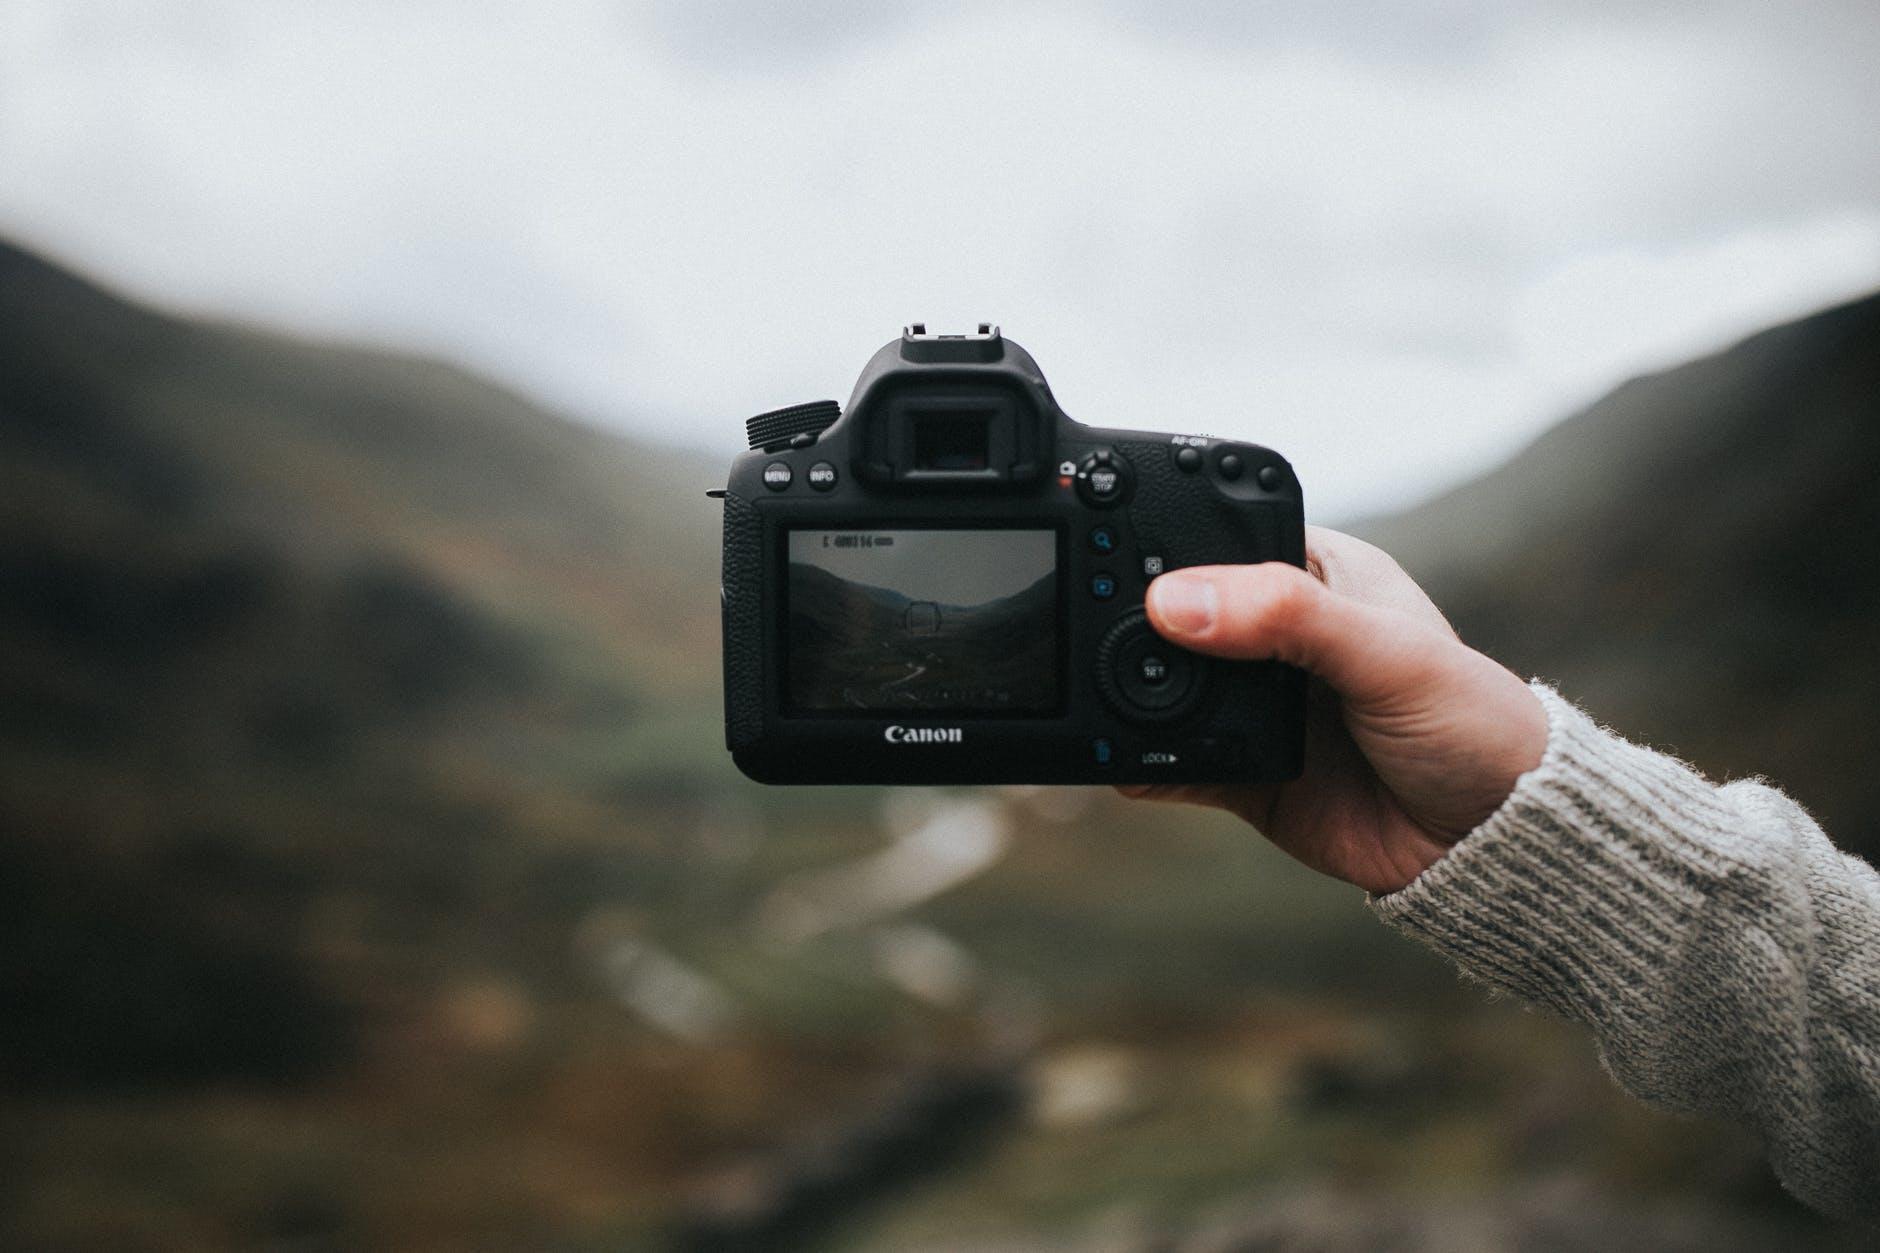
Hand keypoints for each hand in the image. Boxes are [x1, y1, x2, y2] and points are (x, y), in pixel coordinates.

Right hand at [1119, 526, 1547, 894]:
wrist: (1492, 847)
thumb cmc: (1475, 726)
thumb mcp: (1389, 655)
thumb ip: (1287, 618)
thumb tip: (1177, 602)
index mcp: (1315, 573)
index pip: (1222, 540)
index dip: (1174, 547)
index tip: (1122, 561)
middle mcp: (1276, 634)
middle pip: (1179, 615)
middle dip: (1141, 627)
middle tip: (1106, 635)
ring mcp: (1254, 704)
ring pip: (1165, 686)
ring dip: (1134, 694)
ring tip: (1109, 695)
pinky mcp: (1240, 770)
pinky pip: (1169, 762)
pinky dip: (1140, 763)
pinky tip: (1122, 760)